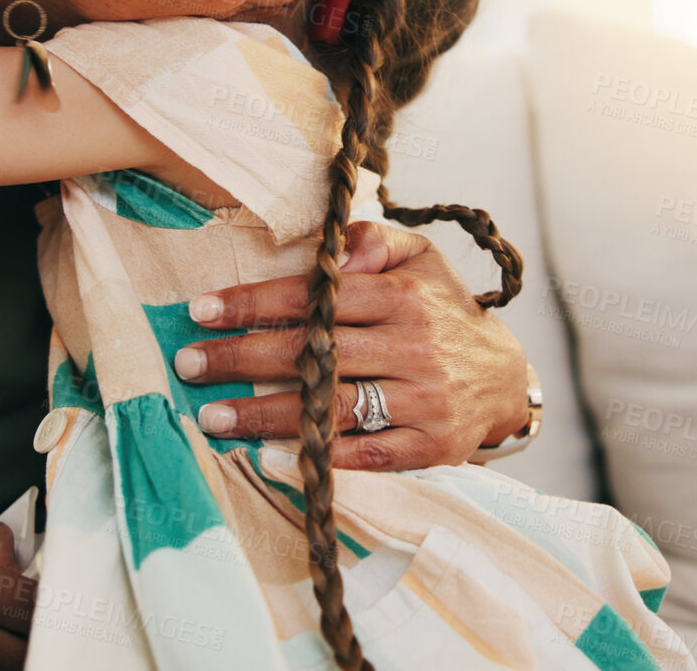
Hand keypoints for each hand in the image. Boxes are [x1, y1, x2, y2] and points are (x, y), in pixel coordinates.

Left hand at [174, 220, 529, 468]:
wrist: (506, 380)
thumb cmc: (444, 314)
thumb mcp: (422, 259)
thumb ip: (374, 241)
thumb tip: (333, 249)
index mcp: (404, 297)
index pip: (317, 298)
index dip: (255, 304)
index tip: (202, 312)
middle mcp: (414, 347)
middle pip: (315, 352)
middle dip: (244, 358)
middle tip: (190, 363)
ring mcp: (424, 400)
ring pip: (334, 406)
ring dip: (268, 414)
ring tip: (214, 417)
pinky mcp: (430, 445)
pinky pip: (367, 453)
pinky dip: (321, 454)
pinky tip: (272, 454)